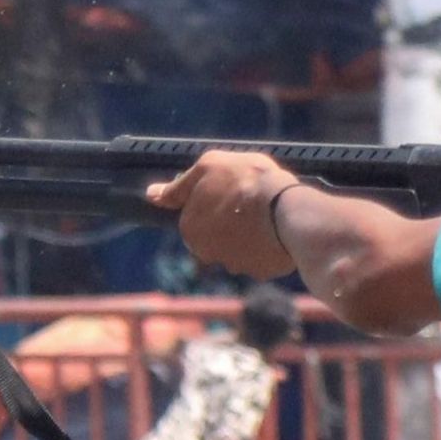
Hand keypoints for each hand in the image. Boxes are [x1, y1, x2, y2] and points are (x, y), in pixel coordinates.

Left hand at [147, 151, 300, 279]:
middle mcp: (208, 254)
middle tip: (248, 202)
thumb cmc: (245, 182)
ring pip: (239, 250)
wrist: (287, 208)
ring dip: (249, 235)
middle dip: (229, 223)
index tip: (230, 192)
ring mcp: (237, 265)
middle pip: (215, 238)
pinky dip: (268, 246)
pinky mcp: (262, 271)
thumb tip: (152, 195)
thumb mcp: (208, 168)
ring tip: (267, 214)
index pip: (194, 218)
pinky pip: (263, 258)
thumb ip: (179, 186)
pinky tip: (278, 229)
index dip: (212, 202)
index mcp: (190, 230)